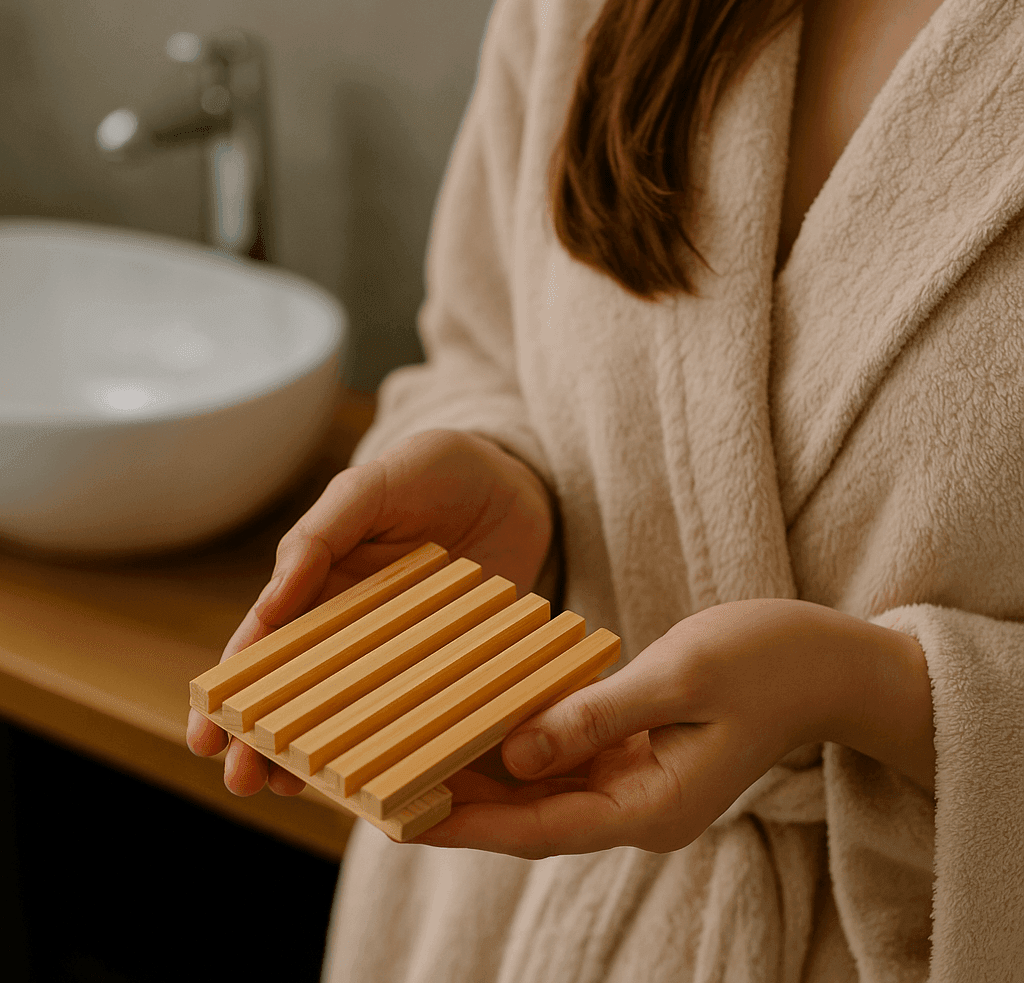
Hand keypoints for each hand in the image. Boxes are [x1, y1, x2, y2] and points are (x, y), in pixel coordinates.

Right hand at [186, 428, 554, 797]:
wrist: (516, 480)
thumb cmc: (433, 471)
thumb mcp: (370, 488)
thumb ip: (320, 534)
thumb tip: (269, 604)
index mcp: (320, 583)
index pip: (266, 644)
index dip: (233, 689)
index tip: (207, 733)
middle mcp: (354, 626)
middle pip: (299, 691)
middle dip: (263, 738)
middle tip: (242, 782)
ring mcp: (402, 650)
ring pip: (351, 711)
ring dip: (317, 753)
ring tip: (289, 792)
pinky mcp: (450, 663)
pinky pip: (419, 708)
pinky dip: (396, 743)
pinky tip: (382, 778)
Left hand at [413, 598, 920, 857]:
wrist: (828, 663)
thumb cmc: (766, 662)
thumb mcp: (681, 678)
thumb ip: (597, 714)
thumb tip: (518, 751)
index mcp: (653, 806)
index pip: (539, 826)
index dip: (468, 823)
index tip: (402, 816)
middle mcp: (640, 807)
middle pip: (533, 814)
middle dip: (462, 802)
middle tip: (388, 782)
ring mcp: (641, 784)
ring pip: (547, 788)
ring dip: (487, 775)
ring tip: (418, 753)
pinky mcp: (641, 755)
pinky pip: (571, 757)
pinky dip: (526, 744)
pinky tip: (485, 722)